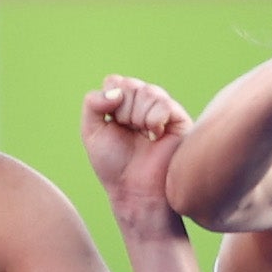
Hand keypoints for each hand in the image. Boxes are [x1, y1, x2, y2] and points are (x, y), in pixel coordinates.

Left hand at [81, 75, 193, 225]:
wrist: (135, 190)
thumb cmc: (114, 165)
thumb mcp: (91, 131)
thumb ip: (93, 103)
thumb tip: (116, 92)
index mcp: (124, 105)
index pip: (115, 82)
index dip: (109, 102)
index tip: (112, 125)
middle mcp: (144, 104)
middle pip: (130, 85)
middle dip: (123, 112)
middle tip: (129, 134)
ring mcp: (163, 110)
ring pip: (147, 92)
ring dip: (137, 117)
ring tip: (143, 137)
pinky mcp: (179, 119)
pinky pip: (163, 104)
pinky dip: (154, 120)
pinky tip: (155, 136)